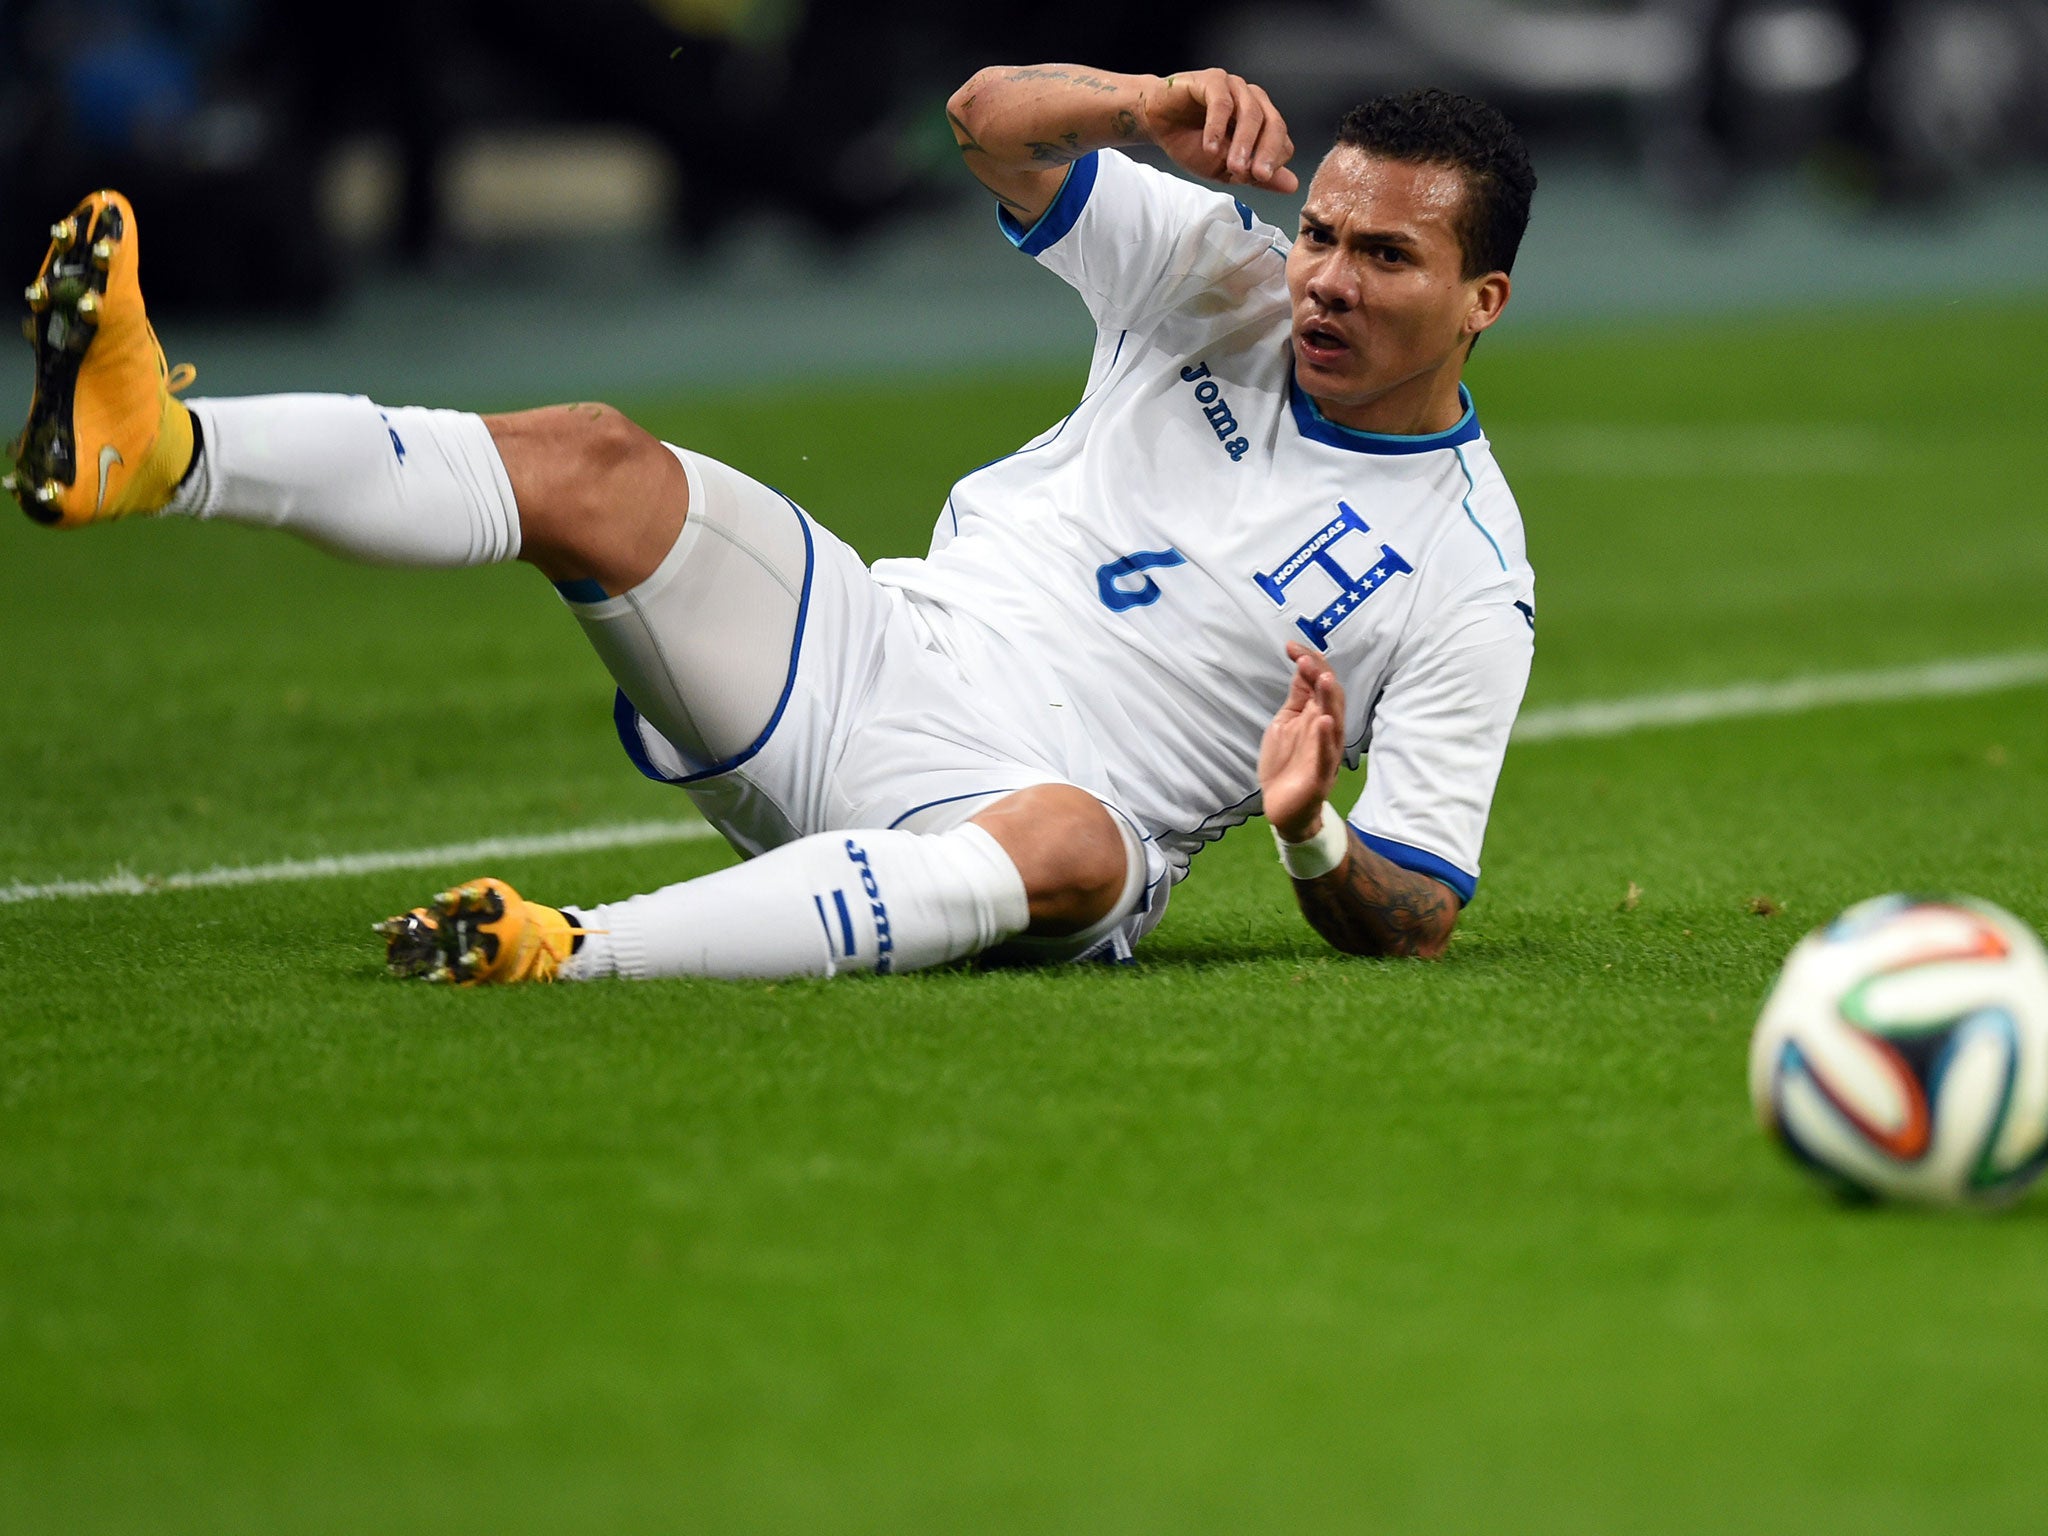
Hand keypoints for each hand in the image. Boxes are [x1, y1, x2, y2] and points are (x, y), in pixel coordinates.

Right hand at [1142, 69, 1297, 191]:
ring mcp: (1234, 87)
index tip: (1258, 180)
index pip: (1282, 141)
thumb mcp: (1225, 169)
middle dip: (1267, 152)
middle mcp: (1253, 100)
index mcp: (1262, 121)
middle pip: (1273, 124)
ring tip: (1233, 166)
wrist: (1158, 123)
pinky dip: (1217, 127)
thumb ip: (1256, 177)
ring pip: (1251, 112)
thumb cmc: (1191, 142)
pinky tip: (1209, 147)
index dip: (1273, 161)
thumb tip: (1291, 185)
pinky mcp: (1212, 80)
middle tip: (1258, 175)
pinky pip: (1221, 103)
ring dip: (1244, 143)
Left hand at [1259, 642, 1345, 841]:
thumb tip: (1302, 664)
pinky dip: (1325, 739)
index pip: (1318, 684)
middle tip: (1306, 658)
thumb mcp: (1286, 722)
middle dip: (1320, 676)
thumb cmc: (1286, 763)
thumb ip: (1297, 697)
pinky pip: (1325, 755)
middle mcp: (1325, 731)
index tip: (1291, 646)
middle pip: (1330, 699)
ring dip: (1329, 700)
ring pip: (1333, 723)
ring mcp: (1325, 753)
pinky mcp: (1320, 775)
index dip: (1309, 663)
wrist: (1284, 808)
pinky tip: (1324, 722)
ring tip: (1324, 679)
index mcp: (1316, 716)